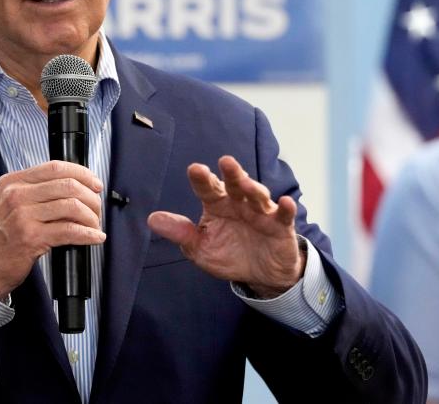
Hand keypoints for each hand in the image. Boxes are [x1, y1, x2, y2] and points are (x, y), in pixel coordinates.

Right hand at [0, 161, 105, 299]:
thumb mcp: (5, 204)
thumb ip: (30, 191)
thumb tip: (68, 187)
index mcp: (12, 183)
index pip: (54, 167)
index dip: (82, 173)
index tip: (94, 183)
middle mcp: (16, 195)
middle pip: (68, 185)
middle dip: (91, 197)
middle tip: (97, 208)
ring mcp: (23, 216)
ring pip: (72, 206)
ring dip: (91, 217)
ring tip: (95, 225)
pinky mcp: (31, 238)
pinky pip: (69, 231)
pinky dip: (88, 234)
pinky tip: (94, 237)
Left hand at [147, 155, 302, 296]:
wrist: (260, 275)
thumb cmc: (229, 255)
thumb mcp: (200, 248)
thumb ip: (180, 233)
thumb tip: (152, 219)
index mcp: (217, 205)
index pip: (208, 188)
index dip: (202, 179)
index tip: (195, 169)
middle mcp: (239, 203)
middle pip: (235, 184)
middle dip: (231, 173)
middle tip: (226, 162)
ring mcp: (261, 213)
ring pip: (258, 196)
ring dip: (254, 188)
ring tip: (247, 183)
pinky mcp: (281, 227)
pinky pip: (283, 216)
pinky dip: (286, 209)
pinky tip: (286, 203)